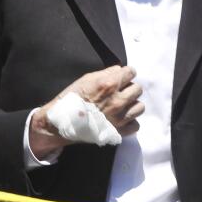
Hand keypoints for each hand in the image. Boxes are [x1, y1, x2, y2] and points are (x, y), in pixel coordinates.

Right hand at [29, 65, 143, 158]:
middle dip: (130, 88)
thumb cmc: (71, 98)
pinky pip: (136, 125)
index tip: (122, 78)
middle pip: (138, 89)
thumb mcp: (85, 79)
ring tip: (122, 106)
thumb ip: (105, 73)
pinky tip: (121, 119)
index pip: (131, 72)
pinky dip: (130, 122)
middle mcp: (118, 100)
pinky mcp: (119, 131)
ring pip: (140, 107)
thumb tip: (119, 70)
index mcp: (109, 84)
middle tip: (120, 92)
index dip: (126, 73)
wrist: (62, 122)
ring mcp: (120, 117)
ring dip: (132, 105)